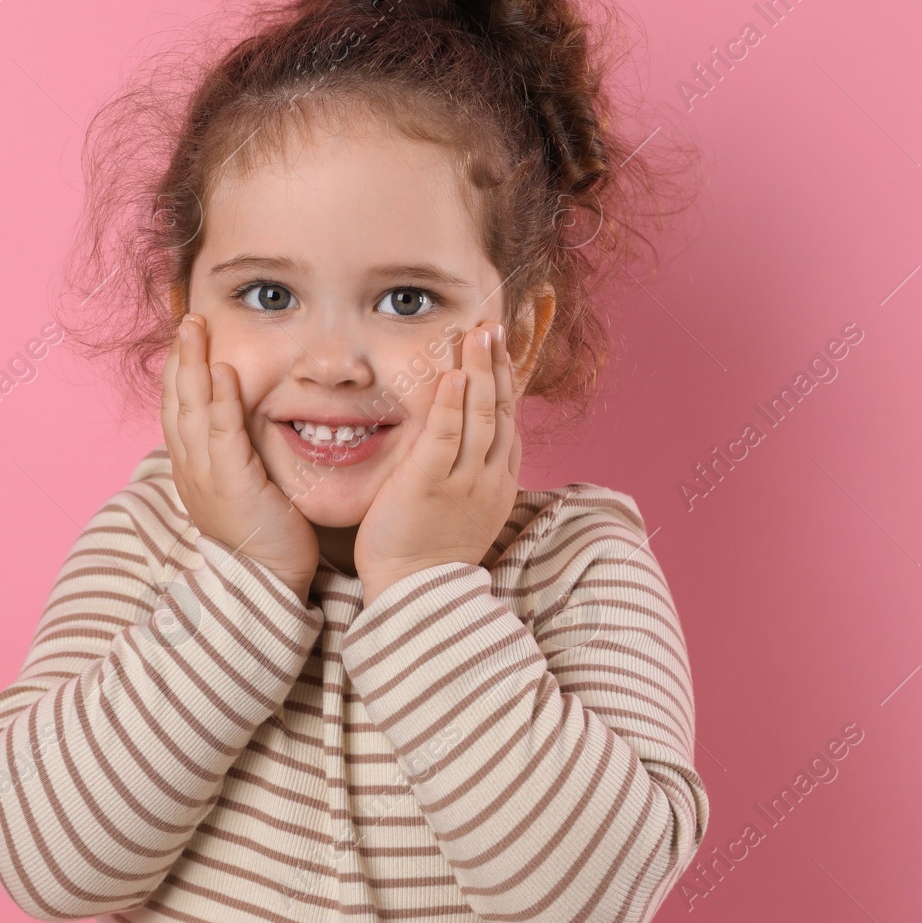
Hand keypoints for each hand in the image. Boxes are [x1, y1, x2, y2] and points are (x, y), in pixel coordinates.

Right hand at [161, 314, 319, 597]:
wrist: (266, 581)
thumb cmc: (263, 537)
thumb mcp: (241, 489)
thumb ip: (236, 456)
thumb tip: (242, 427)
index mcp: (191, 469)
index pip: (177, 410)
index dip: (178, 373)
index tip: (185, 341)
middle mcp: (190, 468)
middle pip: (176, 402)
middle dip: (179, 357)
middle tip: (187, 320)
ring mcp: (206, 475)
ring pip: (191, 409)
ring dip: (192, 365)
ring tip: (195, 329)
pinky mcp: (231, 483)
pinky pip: (222, 433)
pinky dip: (220, 400)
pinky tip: (222, 370)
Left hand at [354, 322, 519, 604]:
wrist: (415, 596)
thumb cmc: (428, 556)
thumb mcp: (463, 511)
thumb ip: (466, 473)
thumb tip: (461, 442)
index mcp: (497, 482)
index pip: (506, 421)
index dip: (505, 382)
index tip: (501, 349)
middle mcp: (488, 477)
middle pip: (500, 410)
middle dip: (497, 365)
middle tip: (494, 326)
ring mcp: (464, 482)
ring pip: (480, 416)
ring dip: (480, 370)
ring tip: (479, 333)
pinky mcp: (430, 485)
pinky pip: (446, 437)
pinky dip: (452, 403)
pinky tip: (452, 374)